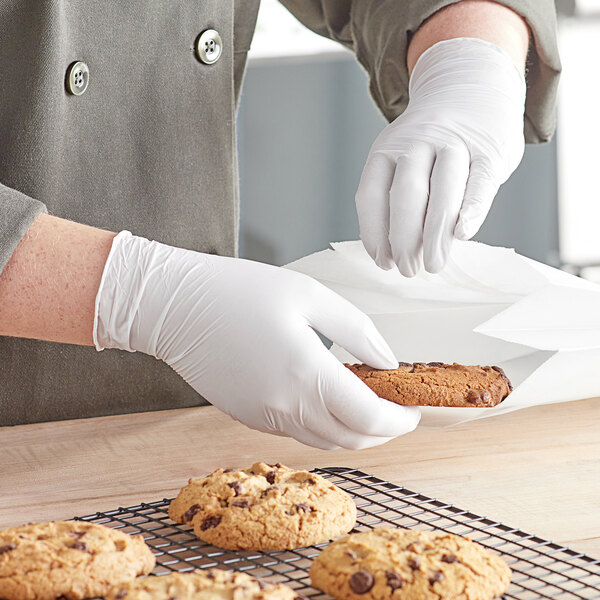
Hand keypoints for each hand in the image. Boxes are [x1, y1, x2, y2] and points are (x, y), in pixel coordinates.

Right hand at [94, 233, 419, 448]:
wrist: (173, 307)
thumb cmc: (238, 291)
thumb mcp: (309, 295)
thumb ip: (357, 331)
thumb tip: (388, 362)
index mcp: (306, 373)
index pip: (369, 418)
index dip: (399, 420)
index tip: (414, 409)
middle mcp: (286, 406)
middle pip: (350, 438)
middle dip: (383, 431)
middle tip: (397, 409)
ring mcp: (264, 417)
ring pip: (324, 441)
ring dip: (354, 431)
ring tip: (368, 405)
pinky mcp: (248, 416)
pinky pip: (297, 433)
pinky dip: (323, 426)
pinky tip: (327, 401)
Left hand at [355, 38, 525, 276]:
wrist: (471, 85)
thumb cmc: (431, 142)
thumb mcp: (401, 157)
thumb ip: (396, 197)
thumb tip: (392, 252)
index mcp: (388, 149)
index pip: (372, 194)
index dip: (374, 233)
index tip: (381, 262)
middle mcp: (418, 144)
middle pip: (406, 195)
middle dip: (403, 239)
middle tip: (407, 270)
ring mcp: (455, 144)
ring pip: (442, 191)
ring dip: (434, 234)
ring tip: (432, 265)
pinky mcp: (489, 151)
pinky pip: (479, 183)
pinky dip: (471, 209)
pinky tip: (462, 234)